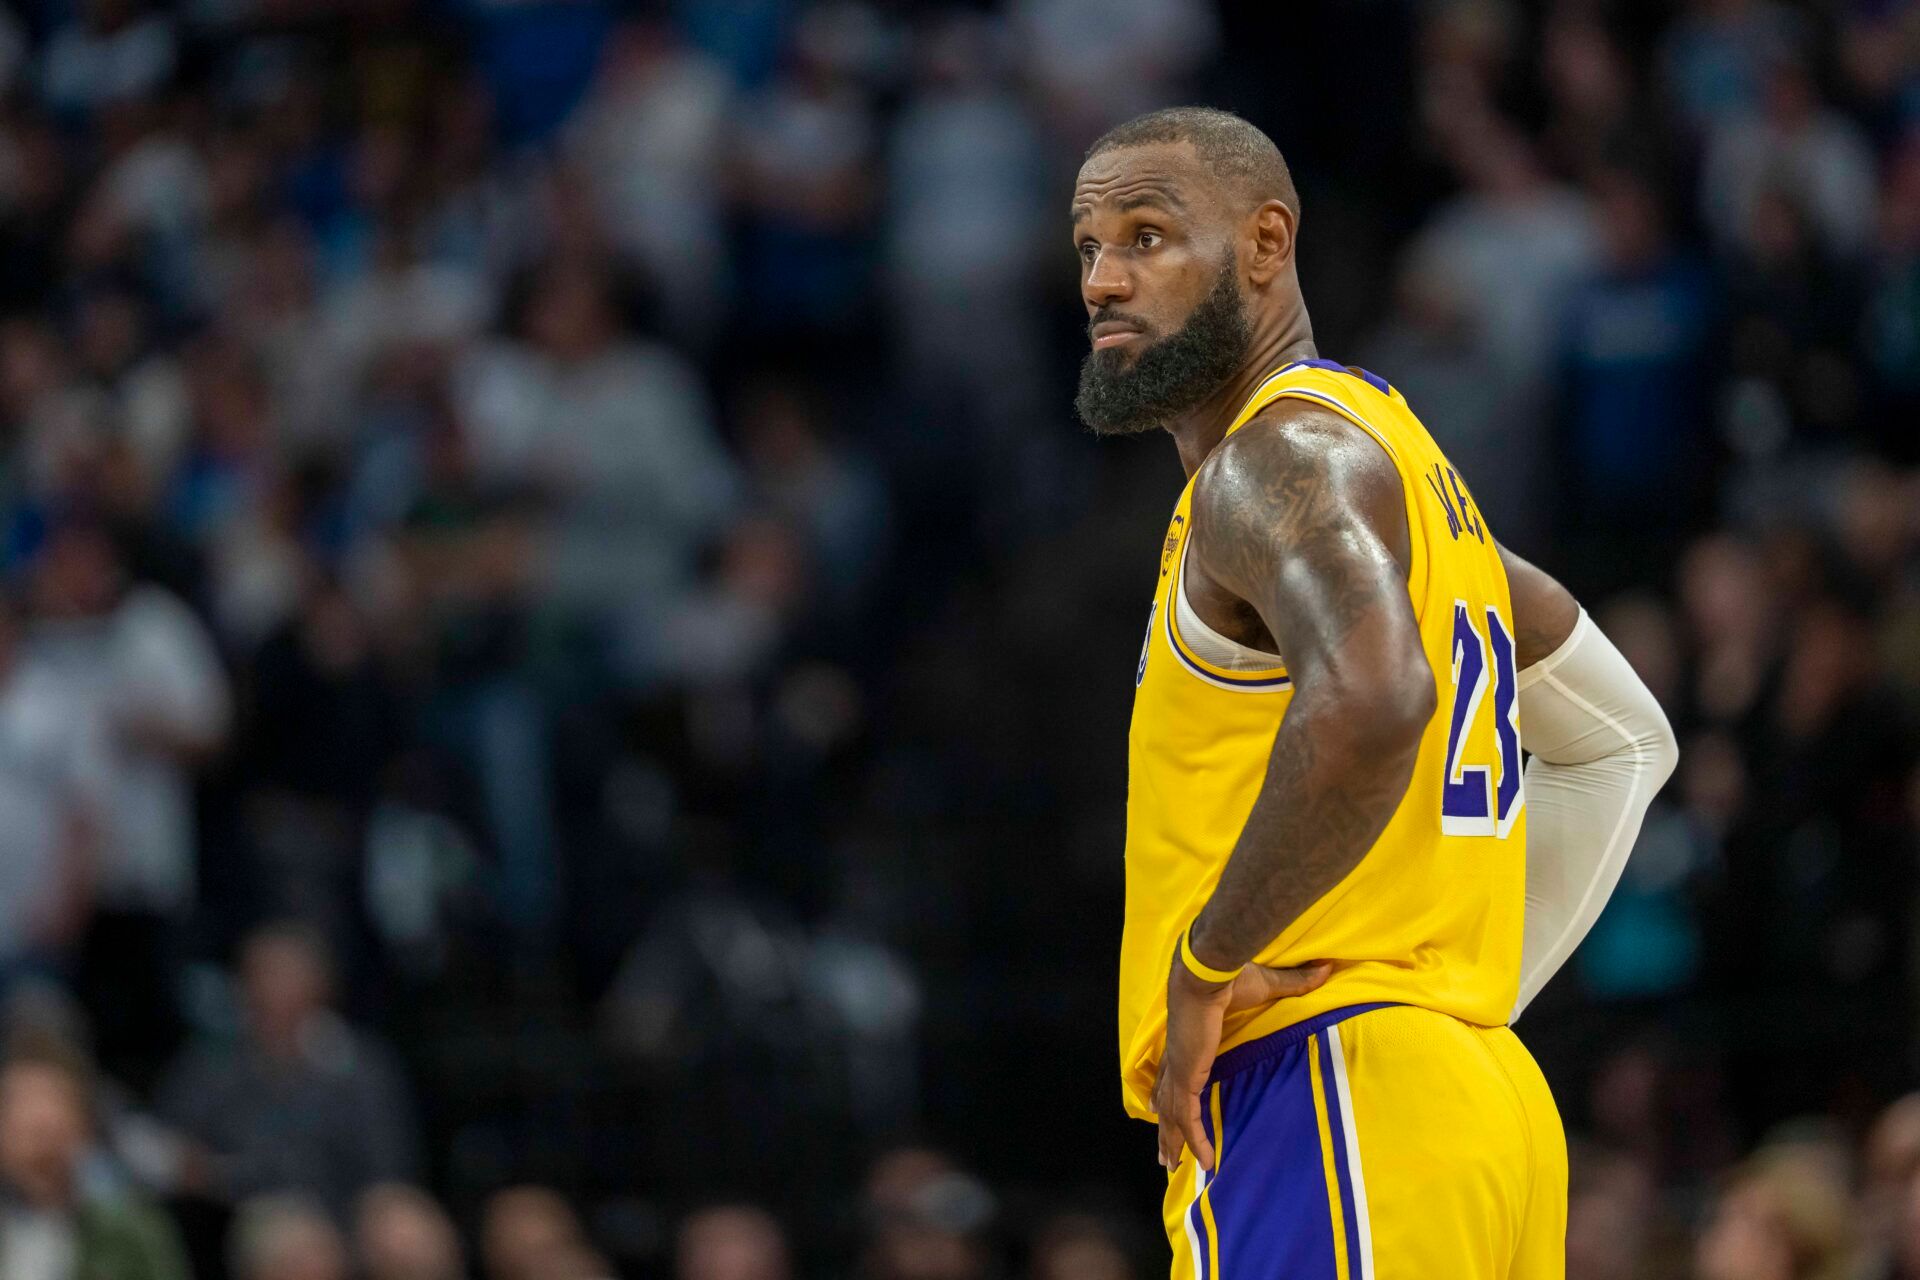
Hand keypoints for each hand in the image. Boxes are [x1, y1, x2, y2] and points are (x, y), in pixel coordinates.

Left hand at [1152, 957, 1331, 1170]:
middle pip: (1167, 1100)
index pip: (1174, 1073)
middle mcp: (1178, 1058)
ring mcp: (1180, 1070)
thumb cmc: (1231, 976)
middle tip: (1166, 1155)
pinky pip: (1189, 1118)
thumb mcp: (1266, 985)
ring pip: (1173, 1115)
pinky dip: (1195, 1140)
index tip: (1160, 1109)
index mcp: (1188, 1040)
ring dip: (1174, 1142)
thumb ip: (1295, 982)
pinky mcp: (1187, 1078)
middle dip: (1166, 1129)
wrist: (1210, 972)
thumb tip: (1326, 967)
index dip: (1168, 1092)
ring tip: (1174, 1166)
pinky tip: (1206, 1161)